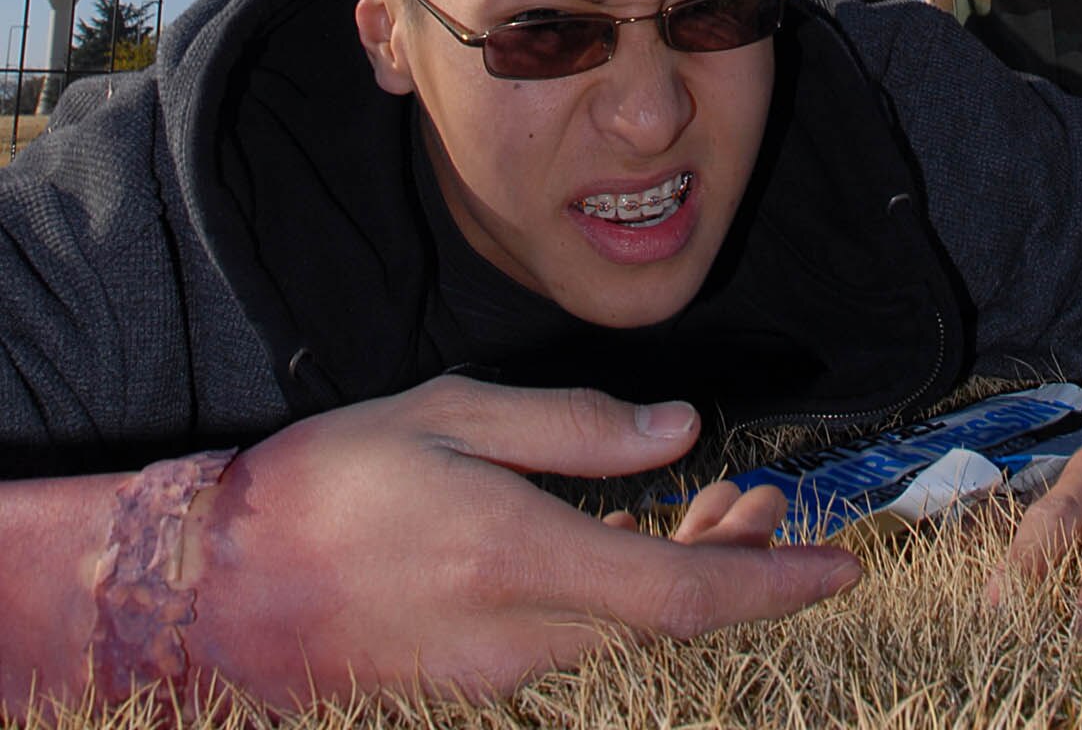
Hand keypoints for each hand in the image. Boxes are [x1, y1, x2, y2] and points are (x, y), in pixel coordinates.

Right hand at [180, 377, 858, 708]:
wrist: (219, 590)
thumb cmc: (332, 482)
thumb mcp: (452, 416)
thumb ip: (573, 427)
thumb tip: (680, 429)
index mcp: (520, 558)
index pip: (681, 590)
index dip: (771, 581)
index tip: (842, 565)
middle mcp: (520, 637)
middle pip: (667, 614)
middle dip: (740, 563)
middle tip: (776, 501)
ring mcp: (496, 675)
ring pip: (627, 628)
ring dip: (687, 570)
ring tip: (727, 505)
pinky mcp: (472, 685)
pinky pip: (579, 640)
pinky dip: (628, 589)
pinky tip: (634, 537)